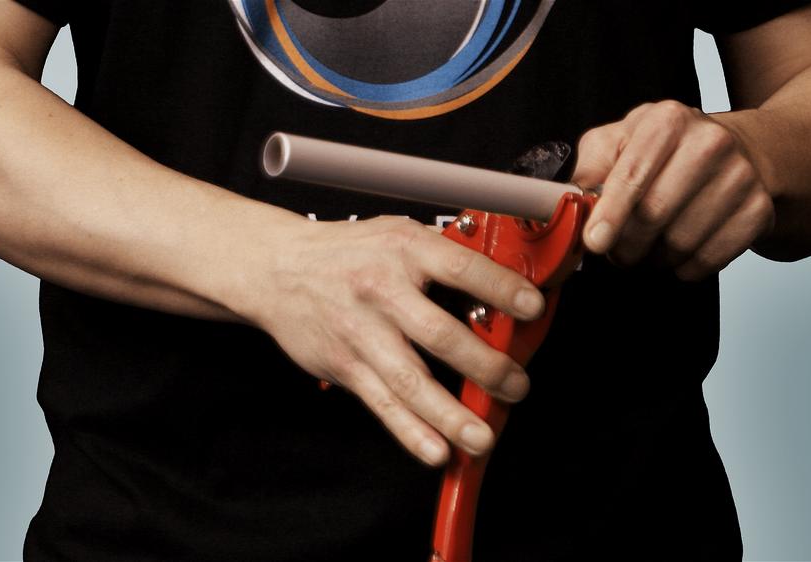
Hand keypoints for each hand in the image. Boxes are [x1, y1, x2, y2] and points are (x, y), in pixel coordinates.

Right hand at [252, 216, 545, 466]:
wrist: (277, 269)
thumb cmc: (347, 253)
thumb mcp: (397, 234)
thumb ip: (445, 256)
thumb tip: (504, 284)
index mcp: (404, 249)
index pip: (462, 268)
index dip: (501, 289)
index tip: (533, 308)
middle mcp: (382, 291)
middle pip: (441, 334)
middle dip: (487, 366)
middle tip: (517, 385)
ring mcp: (362, 332)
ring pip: (411, 380)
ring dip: (452, 414)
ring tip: (484, 436)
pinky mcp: (345, 364)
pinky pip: (382, 403)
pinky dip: (410, 431)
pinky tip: (435, 450)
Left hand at [572, 100, 775, 279]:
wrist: (742, 152)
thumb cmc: (670, 150)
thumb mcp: (622, 141)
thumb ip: (591, 167)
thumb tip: (570, 200)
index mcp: (668, 121)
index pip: (632, 175)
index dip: (610, 214)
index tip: (594, 242)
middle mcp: (710, 142)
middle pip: (654, 216)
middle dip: (625, 245)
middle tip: (616, 250)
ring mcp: (740, 177)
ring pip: (680, 244)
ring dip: (654, 259)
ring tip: (649, 246)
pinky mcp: (758, 211)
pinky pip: (708, 260)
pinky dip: (684, 268)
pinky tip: (680, 251)